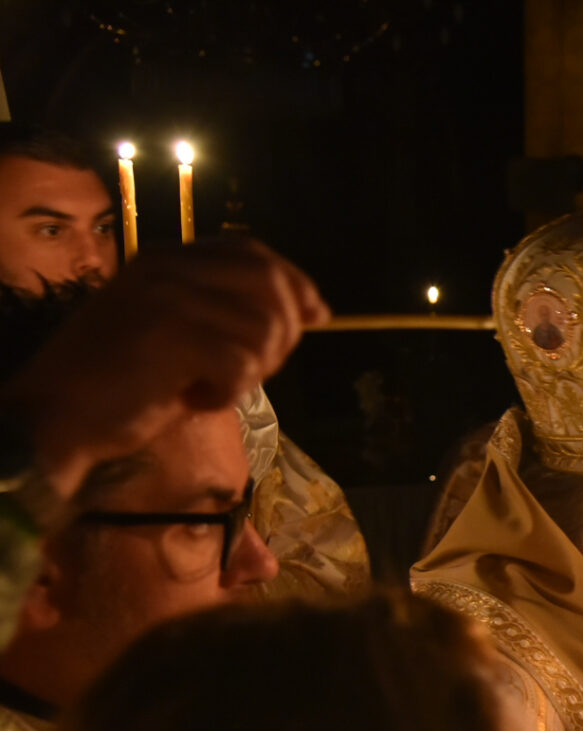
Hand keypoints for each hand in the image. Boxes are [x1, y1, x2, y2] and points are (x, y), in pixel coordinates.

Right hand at [2, 238, 327, 498]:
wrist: (56, 417)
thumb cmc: (122, 384)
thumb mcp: (180, 333)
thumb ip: (234, 312)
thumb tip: (316, 309)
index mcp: (168, 258)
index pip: (254, 253)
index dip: (296, 282)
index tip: (318, 314)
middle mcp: (168, 267)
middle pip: (271, 286)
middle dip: (282, 335)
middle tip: (252, 371)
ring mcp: (168, 296)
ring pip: (264, 330)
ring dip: (251, 372)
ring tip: (210, 388)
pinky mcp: (171, 334)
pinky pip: (242, 364)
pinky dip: (228, 394)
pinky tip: (194, 401)